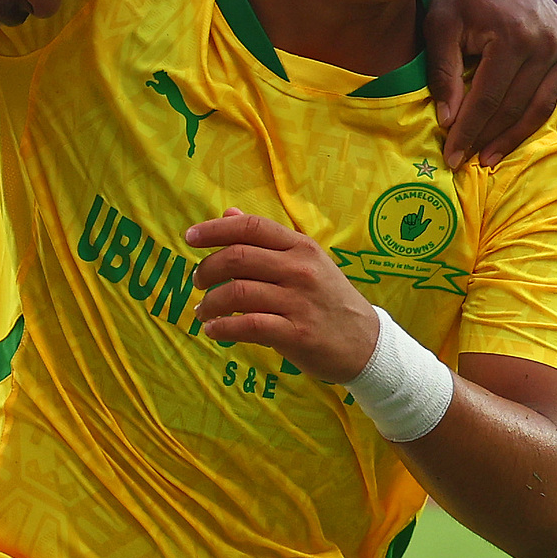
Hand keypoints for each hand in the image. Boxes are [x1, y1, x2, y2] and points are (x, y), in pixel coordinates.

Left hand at [186, 209, 380, 382]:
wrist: (366, 343)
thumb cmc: (328, 299)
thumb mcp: (306, 261)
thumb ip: (266, 240)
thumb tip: (228, 213)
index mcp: (300, 247)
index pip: (251, 227)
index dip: (215, 229)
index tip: (190, 237)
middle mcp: (300, 269)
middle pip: (237, 258)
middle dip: (206, 269)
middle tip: (197, 282)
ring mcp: (298, 301)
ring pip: (236, 293)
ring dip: (209, 303)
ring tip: (202, 312)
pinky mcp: (296, 334)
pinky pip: (247, 326)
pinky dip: (222, 328)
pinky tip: (214, 330)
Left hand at [424, 0, 556, 169]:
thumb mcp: (439, 28)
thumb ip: (444, 74)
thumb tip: (448, 120)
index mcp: (512, 37)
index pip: (486, 100)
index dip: (467, 132)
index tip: (450, 157)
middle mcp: (546, 42)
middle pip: (515, 107)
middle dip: (488, 138)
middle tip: (467, 162)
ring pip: (543, 105)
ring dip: (519, 136)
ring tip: (493, 156)